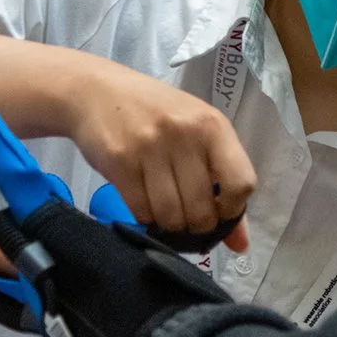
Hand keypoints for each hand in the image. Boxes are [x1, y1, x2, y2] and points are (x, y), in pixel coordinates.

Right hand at [66, 58, 254, 251]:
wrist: (95, 91)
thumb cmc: (156, 113)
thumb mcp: (196, 133)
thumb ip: (224, 181)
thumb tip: (241, 245)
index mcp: (212, 125)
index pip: (241, 183)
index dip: (233, 210)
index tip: (219, 211)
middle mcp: (185, 134)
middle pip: (203, 209)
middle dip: (196, 225)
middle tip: (187, 218)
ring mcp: (150, 147)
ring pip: (171, 215)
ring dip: (170, 225)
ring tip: (165, 211)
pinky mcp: (120, 161)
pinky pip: (141, 211)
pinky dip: (145, 217)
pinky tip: (144, 203)